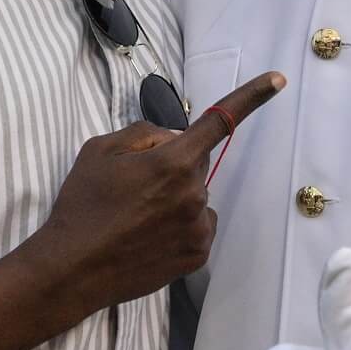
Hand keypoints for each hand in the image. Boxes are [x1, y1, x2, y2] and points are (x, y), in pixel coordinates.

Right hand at [26, 72, 283, 318]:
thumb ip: (144, 135)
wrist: (72, 270)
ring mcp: (199, 227)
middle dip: (173, 165)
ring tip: (136, 217)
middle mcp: (195, 193)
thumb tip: (170, 139)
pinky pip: (198, 225)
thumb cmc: (82, 206)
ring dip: (176, 198)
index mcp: (173, 161)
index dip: (251, 97)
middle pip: (195, 162)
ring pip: (196, 196)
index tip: (278, 79)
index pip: (220, 120)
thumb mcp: (100, 151)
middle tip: (134, 186)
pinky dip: (181, 225)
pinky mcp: (197, 255)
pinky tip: (149, 235)